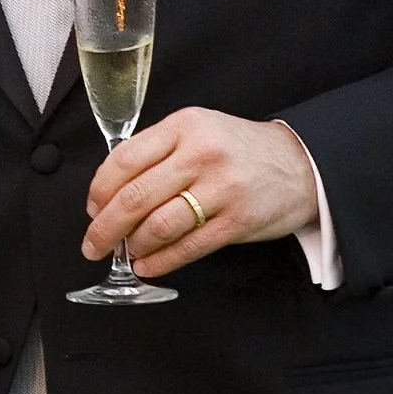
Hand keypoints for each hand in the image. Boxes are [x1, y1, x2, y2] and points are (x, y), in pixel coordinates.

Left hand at [83, 108, 317, 277]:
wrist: (300, 165)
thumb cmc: (240, 150)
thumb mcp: (199, 131)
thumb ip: (158, 152)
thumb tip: (111, 191)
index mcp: (185, 127)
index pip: (124, 159)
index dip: (99, 190)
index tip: (92, 208)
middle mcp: (201, 155)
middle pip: (135, 197)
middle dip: (105, 228)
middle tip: (93, 243)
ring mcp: (221, 189)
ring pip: (158, 225)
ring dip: (133, 246)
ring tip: (126, 252)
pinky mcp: (236, 222)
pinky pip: (187, 247)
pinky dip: (160, 262)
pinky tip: (147, 266)